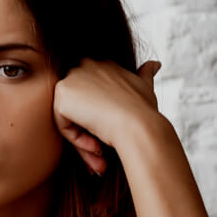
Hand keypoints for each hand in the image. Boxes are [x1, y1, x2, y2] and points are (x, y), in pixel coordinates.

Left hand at [53, 59, 162, 174]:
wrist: (139, 125)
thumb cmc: (144, 111)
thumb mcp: (145, 87)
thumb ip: (145, 74)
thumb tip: (155, 64)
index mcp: (102, 63)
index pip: (92, 95)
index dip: (102, 115)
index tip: (114, 131)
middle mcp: (84, 65)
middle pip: (79, 106)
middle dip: (89, 130)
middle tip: (102, 152)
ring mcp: (71, 79)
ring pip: (70, 118)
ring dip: (84, 139)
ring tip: (100, 154)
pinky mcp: (61, 96)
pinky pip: (62, 124)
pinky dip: (77, 139)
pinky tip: (95, 146)